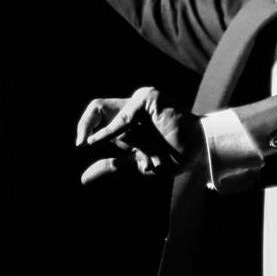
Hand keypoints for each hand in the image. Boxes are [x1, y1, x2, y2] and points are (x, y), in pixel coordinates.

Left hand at [76, 87, 205, 183]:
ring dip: (127, 140)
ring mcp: (140, 100)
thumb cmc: (170, 157)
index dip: (85, 126)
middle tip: (82, 143)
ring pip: (114, 115)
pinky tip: (127, 141)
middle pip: (97, 107)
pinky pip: (126, 115)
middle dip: (85, 123)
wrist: (195, 153)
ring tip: (150, 154)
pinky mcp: (149, 96)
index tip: (81, 145)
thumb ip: (112, 168)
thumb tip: (83, 179)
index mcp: (125, 123)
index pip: (98, 114)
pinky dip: (120, 130)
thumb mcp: (136, 166)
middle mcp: (130, 109)